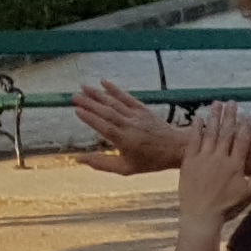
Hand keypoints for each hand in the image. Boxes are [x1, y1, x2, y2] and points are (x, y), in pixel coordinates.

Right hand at [71, 76, 187, 173]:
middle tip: (74, 96)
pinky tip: (104, 82)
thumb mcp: (126, 168)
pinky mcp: (143, 110)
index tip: (77, 110)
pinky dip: (116, 90)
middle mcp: (131, 126)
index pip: (105, 127)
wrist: (177, 148)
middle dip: (90, 103)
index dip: (91, 118)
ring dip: (98, 94)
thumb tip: (78, 159)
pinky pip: (128, 98)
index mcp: (125, 141)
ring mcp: (137, 116)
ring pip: (115, 103)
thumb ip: (102, 163)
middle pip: (107, 112)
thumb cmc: (150, 161)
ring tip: (83, 87)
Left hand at [176, 105, 250, 227]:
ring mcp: (203, 159)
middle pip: (226, 132)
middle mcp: (219, 159)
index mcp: (235, 166)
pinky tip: (200, 119)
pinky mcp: (189, 162)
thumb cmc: (228, 207)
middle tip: (232, 103)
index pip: (242, 140)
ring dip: (215, 117)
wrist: (201, 216)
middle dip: (229, 116)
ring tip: (217, 104)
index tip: (247, 115)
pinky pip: (193, 141)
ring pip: (210, 133)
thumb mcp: (250, 192)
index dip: (245, 127)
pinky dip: (197, 129)